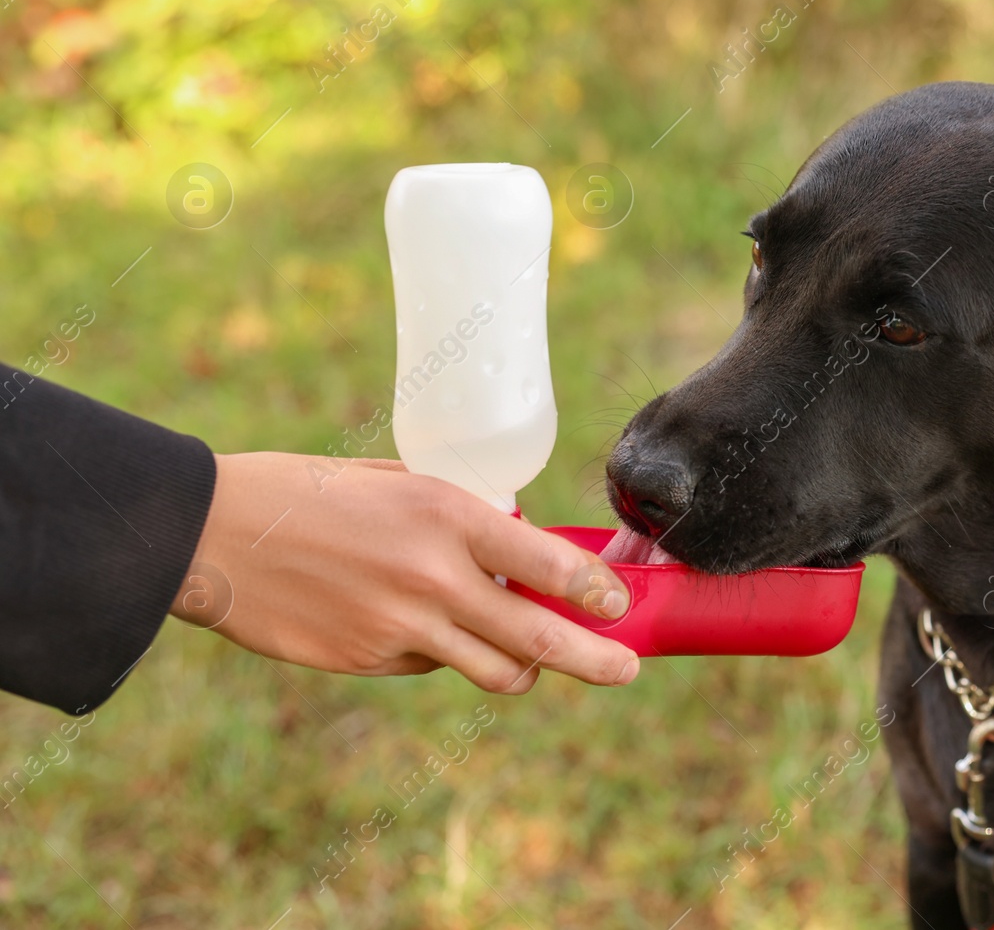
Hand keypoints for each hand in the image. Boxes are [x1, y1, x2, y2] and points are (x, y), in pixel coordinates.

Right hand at [171, 452, 638, 691]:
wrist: (213, 535)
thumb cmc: (309, 492)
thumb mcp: (397, 477)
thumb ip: (459, 511)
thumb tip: (513, 531)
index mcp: (448, 516)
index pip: (550, 566)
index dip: (596, 593)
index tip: (620, 605)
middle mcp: (434, 578)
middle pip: (539, 641)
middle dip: (596, 661)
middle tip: (626, 669)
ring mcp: (401, 629)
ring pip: (494, 671)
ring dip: (523, 670)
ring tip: (532, 660)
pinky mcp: (368, 661)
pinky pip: (430, 667)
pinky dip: (441, 655)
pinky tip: (414, 625)